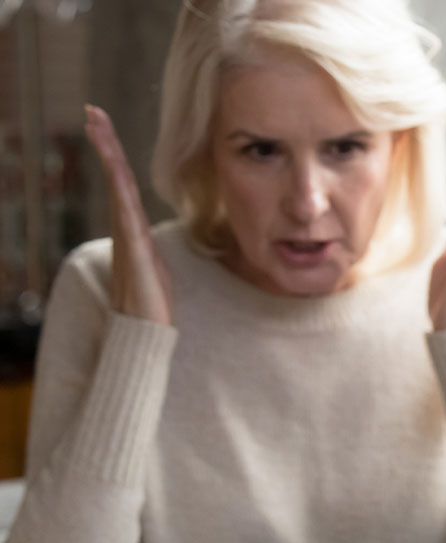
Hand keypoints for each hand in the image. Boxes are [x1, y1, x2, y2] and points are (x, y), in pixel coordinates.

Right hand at [84, 105, 171, 324]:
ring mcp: (127, 237)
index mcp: (132, 229)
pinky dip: (120, 187)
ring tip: (97, 124)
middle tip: (92, 110)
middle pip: (116, 177)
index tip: (103, 125)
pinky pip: (126, 212)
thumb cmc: (151, 303)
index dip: (115, 155)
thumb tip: (148, 243)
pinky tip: (115, 167)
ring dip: (109, 155)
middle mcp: (125, 228)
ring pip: (118, 187)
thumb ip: (149, 250)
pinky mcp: (134, 251)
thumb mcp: (155, 267)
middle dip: (105, 143)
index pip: (124, 184)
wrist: (143, 332)